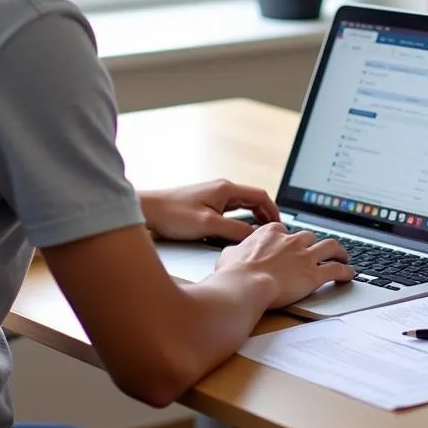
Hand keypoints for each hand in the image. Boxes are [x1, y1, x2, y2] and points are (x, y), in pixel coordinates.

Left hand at [139, 179, 279, 242]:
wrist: (147, 211)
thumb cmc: (172, 214)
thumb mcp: (208, 225)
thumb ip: (234, 231)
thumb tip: (254, 237)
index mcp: (225, 189)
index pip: (260, 196)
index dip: (273, 211)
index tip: (280, 226)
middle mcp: (221, 189)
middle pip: (253, 200)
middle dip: (265, 216)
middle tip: (273, 233)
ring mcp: (212, 196)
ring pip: (241, 207)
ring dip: (253, 219)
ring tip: (259, 236)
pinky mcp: (204, 205)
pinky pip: (230, 212)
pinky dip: (239, 221)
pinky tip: (237, 234)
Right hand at [214, 223, 355, 309]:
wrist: (246, 286)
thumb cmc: (234, 273)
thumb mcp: (228, 254)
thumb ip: (236, 250)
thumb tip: (233, 253)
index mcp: (271, 232)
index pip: (284, 231)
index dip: (288, 240)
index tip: (289, 246)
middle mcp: (291, 240)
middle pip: (309, 236)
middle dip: (314, 244)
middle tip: (316, 251)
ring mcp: (305, 256)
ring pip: (330, 246)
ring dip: (338, 251)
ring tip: (342, 256)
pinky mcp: (314, 274)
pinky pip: (337, 269)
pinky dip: (346, 271)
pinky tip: (349, 274)